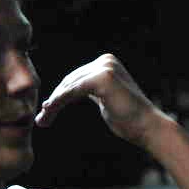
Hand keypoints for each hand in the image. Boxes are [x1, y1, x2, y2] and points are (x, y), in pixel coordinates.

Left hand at [34, 54, 157, 146]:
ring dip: (53, 105)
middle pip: (69, 81)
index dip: (59, 95)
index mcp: (106, 63)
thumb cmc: (129, 120)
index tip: (46, 112)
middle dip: (53, 101)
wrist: (148, 127)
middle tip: (40, 119)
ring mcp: (104, 67)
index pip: (75, 78)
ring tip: (42, 121)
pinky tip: (48, 112)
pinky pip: (72, 92)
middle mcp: (105, 61)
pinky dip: (58, 103)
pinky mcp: (101, 78)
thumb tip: (70, 92)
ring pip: (68, 87)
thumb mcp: (105, 100)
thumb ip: (91, 91)